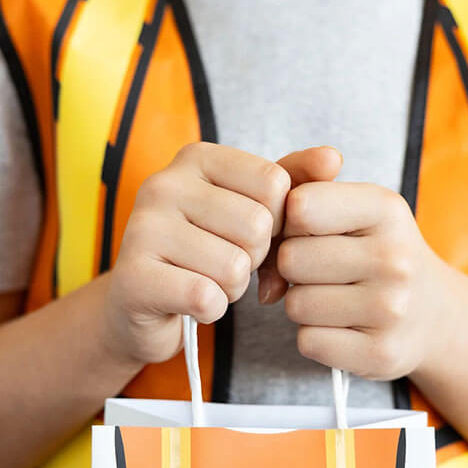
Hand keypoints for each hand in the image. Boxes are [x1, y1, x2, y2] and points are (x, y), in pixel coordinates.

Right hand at [105, 143, 341, 366]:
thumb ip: (293, 183)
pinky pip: (206, 298)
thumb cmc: (206, 254)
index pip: (274, 185)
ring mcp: (143, 228)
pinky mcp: (134, 276)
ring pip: (234, 267)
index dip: (278, 224)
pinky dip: (211, 310)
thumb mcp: (253, 212)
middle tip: (225, 264)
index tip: (249, 235)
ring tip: (206, 282)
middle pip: (257, 226)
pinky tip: (192, 303)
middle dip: (254, 260)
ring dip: (232, 289)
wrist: (142, 306)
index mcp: (197, 157)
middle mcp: (164, 183)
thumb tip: (333, 159)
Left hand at [274, 181, 448, 379]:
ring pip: (296, 305)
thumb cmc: (378, 255)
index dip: (290, 222)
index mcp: (386, 210)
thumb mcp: (358, 209)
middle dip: (294, 268)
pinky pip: (308, 341)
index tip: (310, 232)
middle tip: (324, 273)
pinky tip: (342, 328)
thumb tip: (262, 238)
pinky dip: (315, 337)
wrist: (435, 315)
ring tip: (335, 300)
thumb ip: (304, 192)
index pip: (299, 206)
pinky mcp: (379, 353)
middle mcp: (394, 258)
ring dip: (303, 305)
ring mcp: (390, 309)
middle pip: (290, 259)